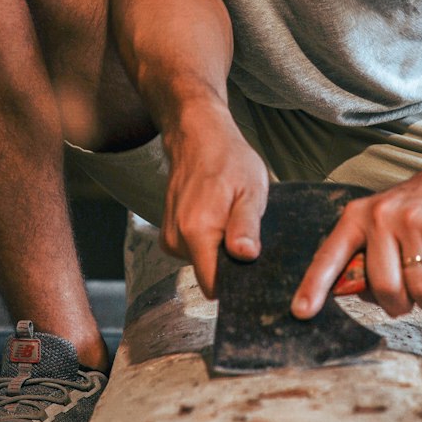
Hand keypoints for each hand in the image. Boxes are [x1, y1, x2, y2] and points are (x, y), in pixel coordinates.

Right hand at [161, 104, 269, 297]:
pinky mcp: (169, 234)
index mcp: (197, 231)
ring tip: (231, 220)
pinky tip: (217, 218)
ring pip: (203, 264)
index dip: (236, 283)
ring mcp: (170, 236)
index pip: (213, 285)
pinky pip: (194, 252)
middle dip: (230, 264)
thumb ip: (246, 225)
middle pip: (209, 275)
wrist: (197, 137)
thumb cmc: (228, 159)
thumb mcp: (251, 190)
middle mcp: (177, 238)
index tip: (252, 270)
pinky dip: (208, 242)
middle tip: (246, 234)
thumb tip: (245, 256)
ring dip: (220, 250)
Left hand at [291, 161, 421, 318]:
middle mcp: (380, 217)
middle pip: (384, 288)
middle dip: (401, 304)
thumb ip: (369, 254)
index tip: (301, 312)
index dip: (314, 287)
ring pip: (418, 290)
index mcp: (358, 217)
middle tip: (412, 297)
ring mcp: (412, 222)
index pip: (329, 256)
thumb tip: (362, 294)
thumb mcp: (386, 221)